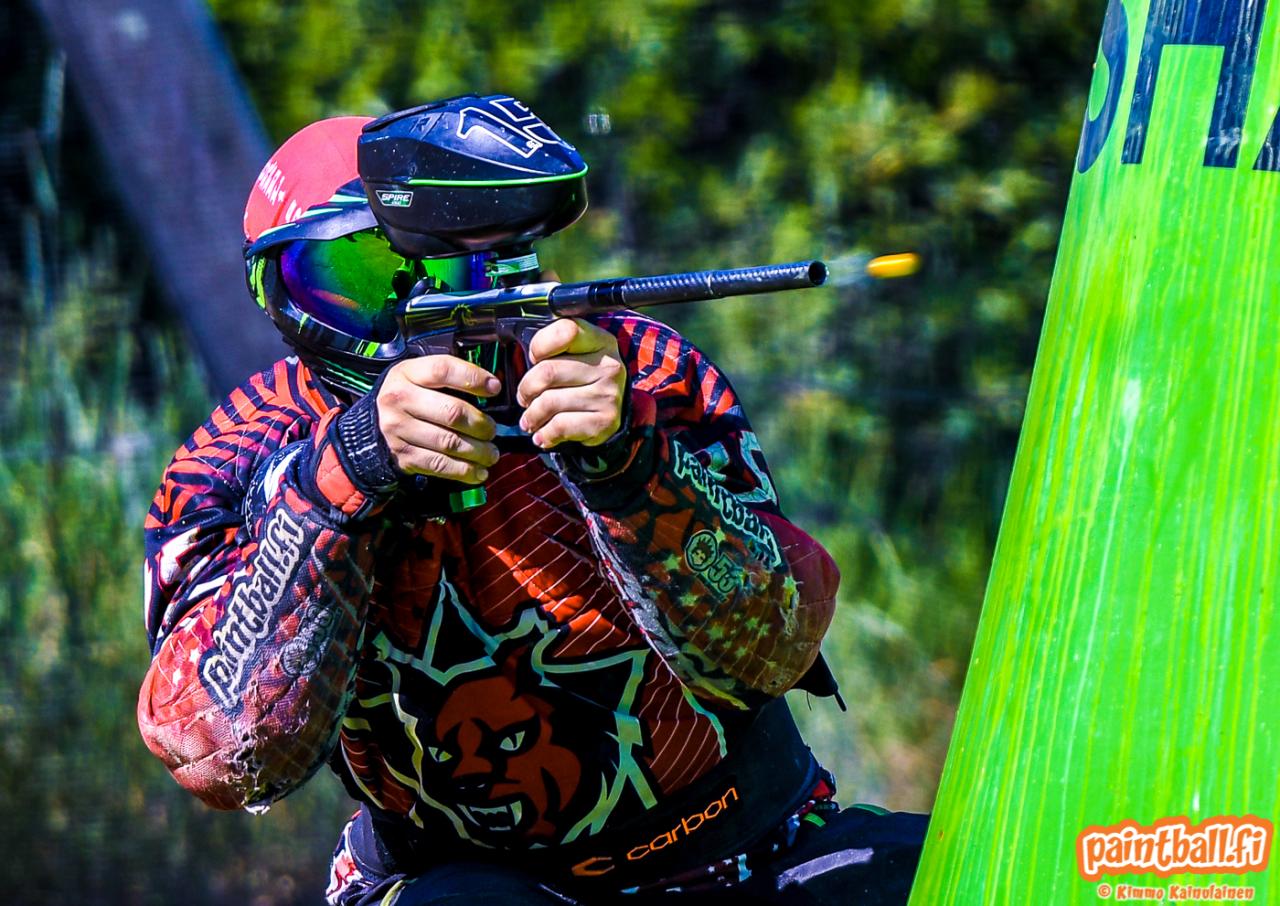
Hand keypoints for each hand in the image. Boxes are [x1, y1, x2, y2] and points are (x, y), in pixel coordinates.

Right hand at [376, 356, 500, 483]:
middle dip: (480, 424)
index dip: (473, 378)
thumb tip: (492, 388)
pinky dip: (464, 471)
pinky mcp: (403, 455)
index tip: (494, 388)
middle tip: (492, 430)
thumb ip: (450, 378)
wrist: (374, 424)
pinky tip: (478, 471)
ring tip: (491, 453)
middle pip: (451, 412)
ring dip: (478, 451)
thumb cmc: (410, 396)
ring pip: (449, 442)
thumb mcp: (420, 376)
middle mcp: (399, 400)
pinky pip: (439, 465)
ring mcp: (398, 430)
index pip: (443, 370)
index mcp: (407, 373)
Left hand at [516, 318, 626, 448]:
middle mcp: (609, 366)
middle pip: (548, 371)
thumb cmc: (580, 382)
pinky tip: (542, 434)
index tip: (534, 358)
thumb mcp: (573, 356)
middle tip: (524, 397)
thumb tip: (519, 353)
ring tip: (530, 419)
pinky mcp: (604, 422)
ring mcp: (608, 395)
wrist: (608, 415)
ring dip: (531, 415)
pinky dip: (544, 434)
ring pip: (550, 402)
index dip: (540, 345)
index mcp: (600, 341)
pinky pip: (560, 426)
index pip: (566, 331)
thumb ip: (552, 348)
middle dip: (526, 388)